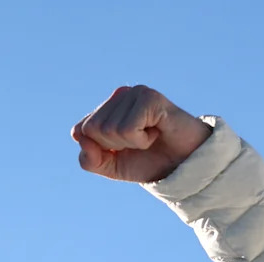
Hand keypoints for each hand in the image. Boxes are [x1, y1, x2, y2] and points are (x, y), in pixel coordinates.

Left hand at [72, 85, 211, 182]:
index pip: (80, 130)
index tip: (123, 149)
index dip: (99, 149)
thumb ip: (88, 159)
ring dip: (131, 143)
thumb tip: (80, 136)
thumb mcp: (111, 166)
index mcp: (107, 107)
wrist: (184, 166)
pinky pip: (128, 128)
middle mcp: (120, 95)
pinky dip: (142, 140)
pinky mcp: (150, 97)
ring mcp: (135, 93)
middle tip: (139, 142)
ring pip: (109, 129)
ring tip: (150, 136)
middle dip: (115, 146)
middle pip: (92, 129)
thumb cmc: (148, 161)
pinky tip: (156, 132)